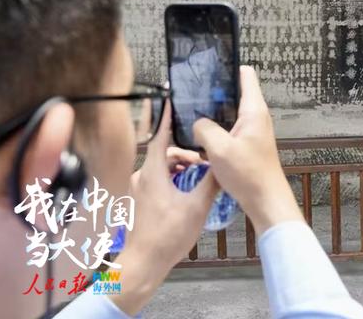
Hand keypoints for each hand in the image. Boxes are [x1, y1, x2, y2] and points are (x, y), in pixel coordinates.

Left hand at [112, 103, 218, 314]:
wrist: (145, 263)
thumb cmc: (168, 235)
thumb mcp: (198, 205)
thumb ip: (211, 181)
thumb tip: (223, 166)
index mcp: (152, 172)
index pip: (158, 135)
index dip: (165, 116)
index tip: (169, 98)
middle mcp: (142, 176)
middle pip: (164, 151)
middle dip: (185, 152)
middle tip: (204, 162)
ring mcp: (139, 188)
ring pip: (162, 166)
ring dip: (180, 167)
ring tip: (199, 176)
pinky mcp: (140, 199)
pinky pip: (158, 178)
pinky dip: (173, 177)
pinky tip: (188, 189)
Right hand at [193, 66, 303, 236]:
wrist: (265, 200)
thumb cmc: (248, 174)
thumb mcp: (219, 148)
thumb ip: (204, 128)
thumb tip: (197, 123)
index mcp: (254, 109)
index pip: (245, 74)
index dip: (228, 67)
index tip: (207, 68)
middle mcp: (256, 116)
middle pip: (234, 92)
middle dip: (214, 91)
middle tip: (190, 93)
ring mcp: (253, 130)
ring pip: (230, 112)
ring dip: (213, 113)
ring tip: (191, 113)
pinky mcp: (248, 144)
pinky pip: (230, 128)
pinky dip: (217, 130)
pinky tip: (201, 137)